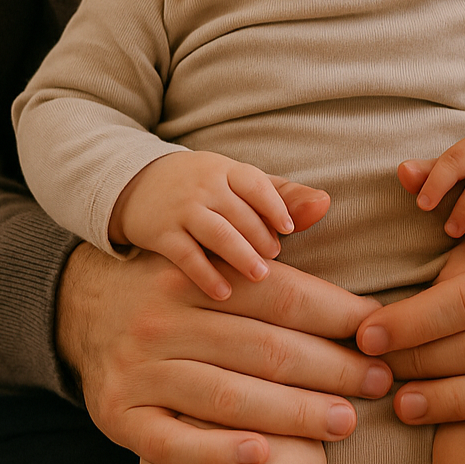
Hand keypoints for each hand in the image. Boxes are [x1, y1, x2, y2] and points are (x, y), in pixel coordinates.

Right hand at [59, 181, 391, 463]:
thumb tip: (325, 203)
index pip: (278, 295)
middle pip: (262, 348)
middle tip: (380, 382)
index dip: (336, 315)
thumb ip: (270, 243)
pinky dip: (217, 453)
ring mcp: (136, 372)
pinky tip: (262, 457)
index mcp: (190, 277)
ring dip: (294, 413)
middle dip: (331, 367)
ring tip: (347, 422)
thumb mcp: (211, 259)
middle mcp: (159, 321)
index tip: (380, 333)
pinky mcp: (119, 418)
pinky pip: (171, 445)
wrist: (80, 314)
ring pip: (227, 397)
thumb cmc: (172, 293)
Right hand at [108, 150, 329, 301]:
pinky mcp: (159, 233)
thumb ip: (282, 196)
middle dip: (260, 237)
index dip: (275, 206)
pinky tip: (224, 293)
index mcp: (227, 171)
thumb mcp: (239, 185)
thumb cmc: (206, 190)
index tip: (288, 229)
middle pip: (239, 212)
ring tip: (260, 276)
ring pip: (216, 232)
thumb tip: (326, 202)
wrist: (138, 183)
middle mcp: (203, 186)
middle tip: (275, 260)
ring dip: (240, 255)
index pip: (255, 183)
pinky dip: (205, 274)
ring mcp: (180, 209)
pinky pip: (185, 255)